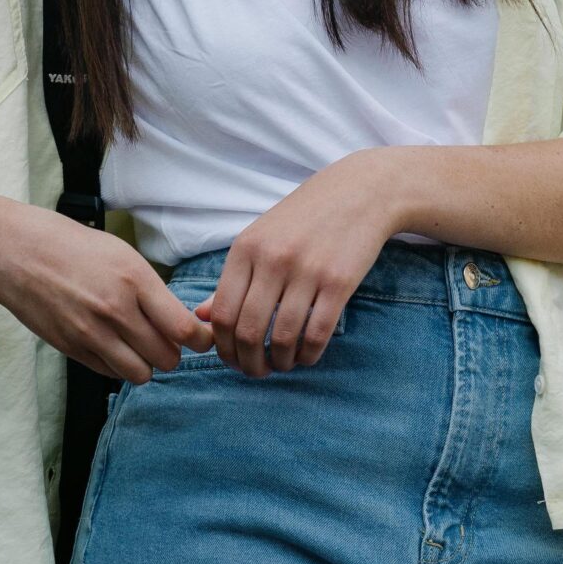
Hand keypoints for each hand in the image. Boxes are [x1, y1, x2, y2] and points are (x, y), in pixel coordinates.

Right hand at [0, 206, 212, 383]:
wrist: (17, 252)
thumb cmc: (72, 247)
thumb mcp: (123, 255)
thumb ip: (152, 291)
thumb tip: (180, 323)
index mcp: (134, 280)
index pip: (184, 330)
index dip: (201, 341)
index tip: (202, 339)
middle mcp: (115, 310)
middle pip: (167, 358)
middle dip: (173, 352)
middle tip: (166, 340)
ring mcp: (91, 333)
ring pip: (141, 374)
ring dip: (147, 364)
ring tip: (139, 347)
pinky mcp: (72, 348)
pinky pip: (110, 373)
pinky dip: (119, 365)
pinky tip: (113, 345)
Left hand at [197, 150, 402, 376]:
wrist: (360, 192)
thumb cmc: (304, 218)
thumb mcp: (261, 238)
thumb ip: (233, 279)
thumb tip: (201, 316)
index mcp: (245, 249)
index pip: (222, 312)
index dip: (223, 346)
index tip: (232, 359)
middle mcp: (272, 259)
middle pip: (248, 331)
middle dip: (249, 363)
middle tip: (256, 372)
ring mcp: (307, 270)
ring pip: (284, 337)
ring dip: (281, 362)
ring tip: (282, 364)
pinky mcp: (340, 282)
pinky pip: (317, 333)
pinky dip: (308, 355)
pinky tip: (306, 356)